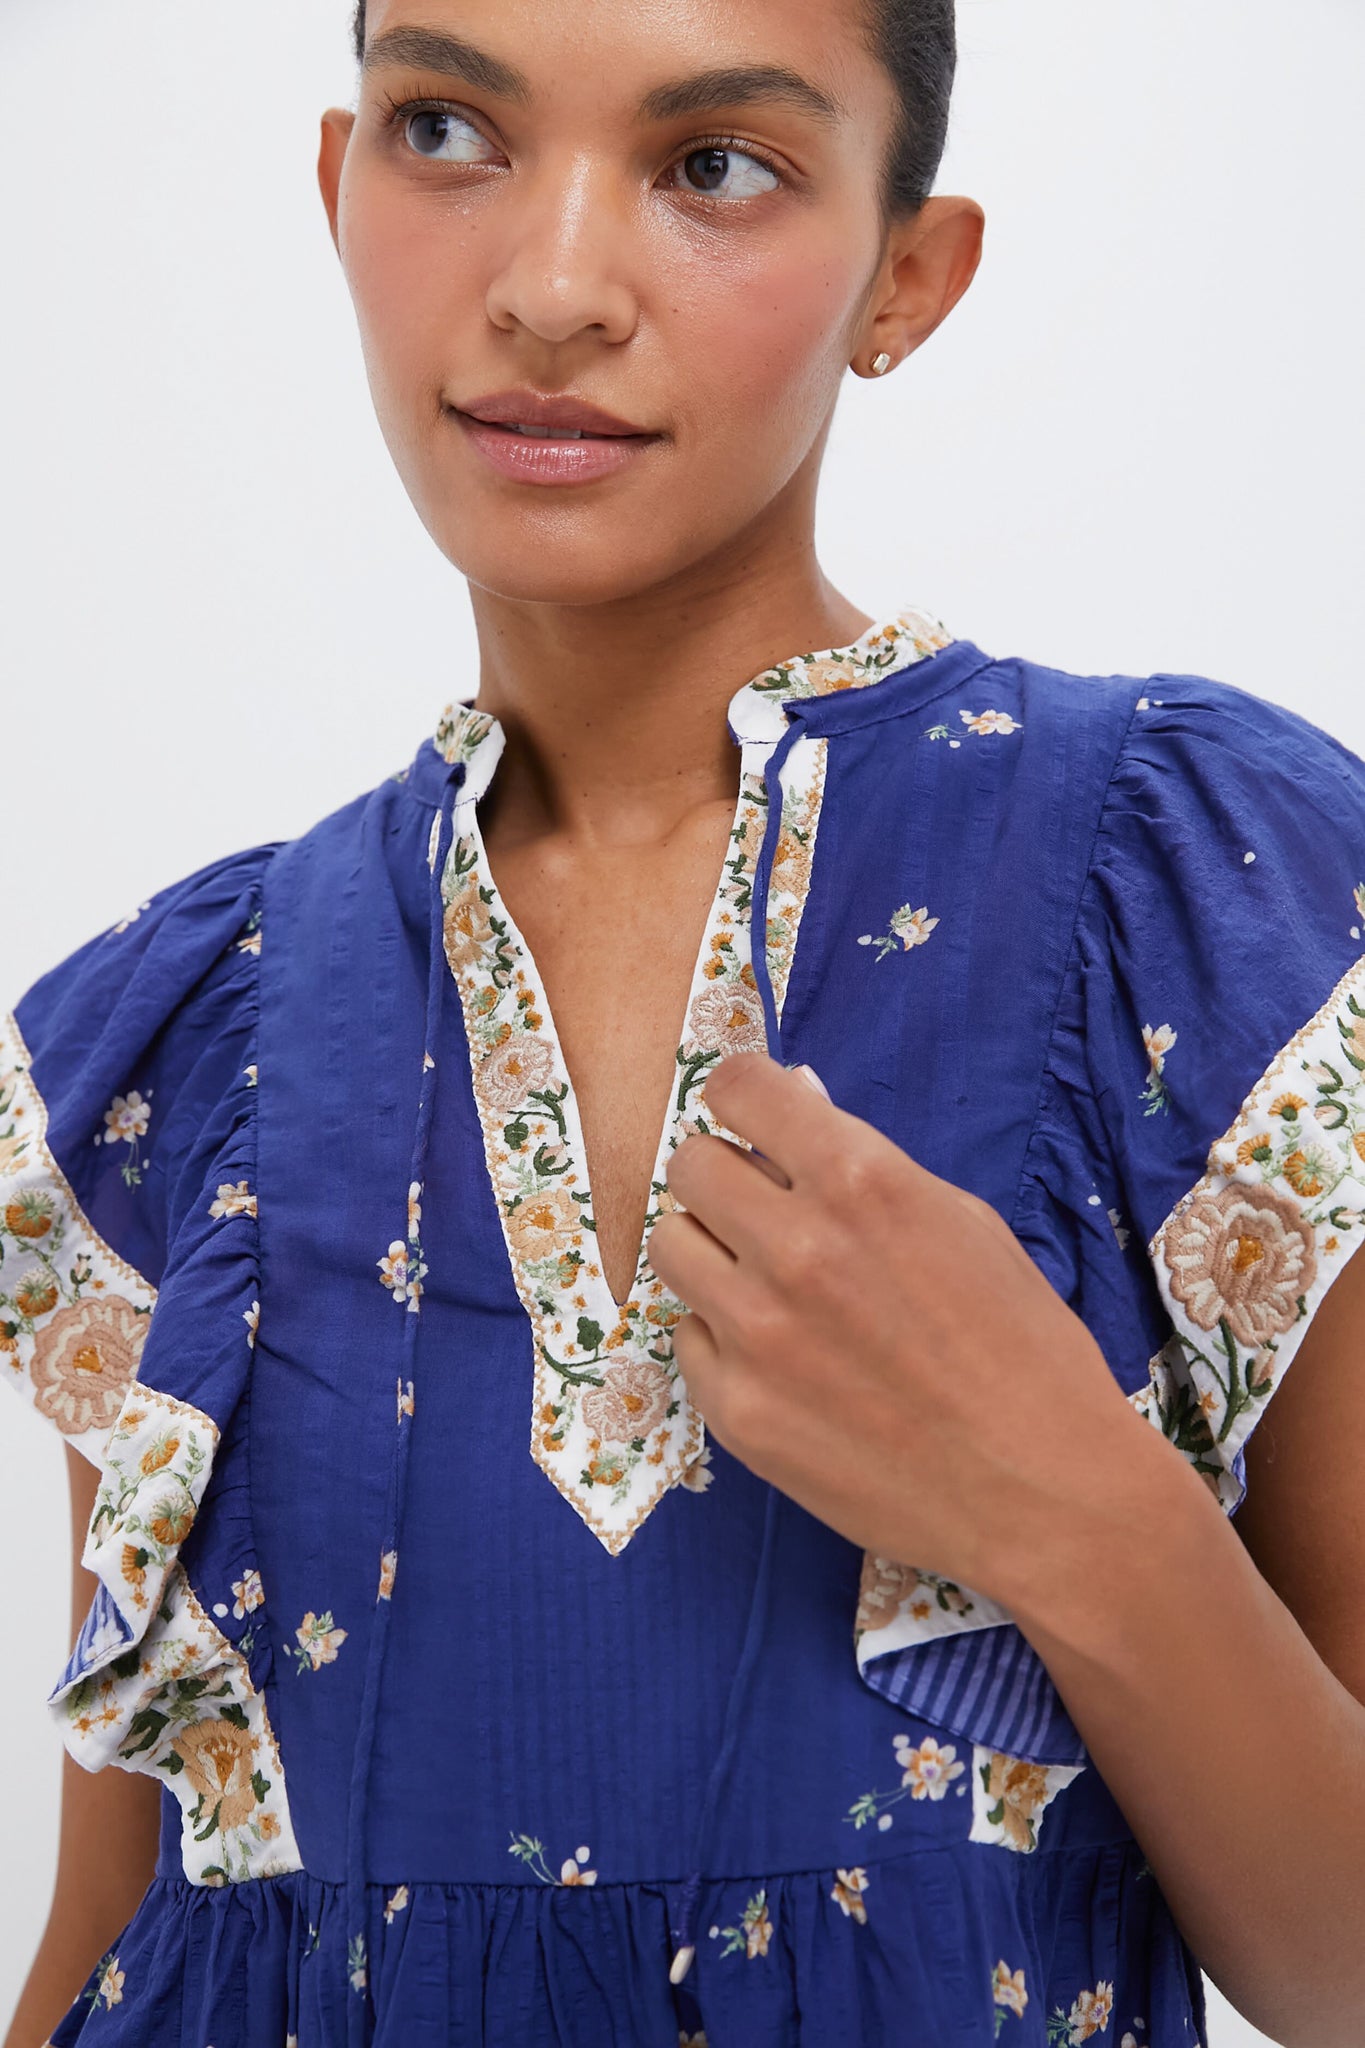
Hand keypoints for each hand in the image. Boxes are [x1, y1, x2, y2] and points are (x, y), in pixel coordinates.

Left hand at [646, 1052, 1133, 1602]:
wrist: (1043, 1493)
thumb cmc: (1024, 1350)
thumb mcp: (964, 1224)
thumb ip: (867, 1169)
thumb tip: (798, 1110)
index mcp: (861, 1182)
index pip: (739, 1089)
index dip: (743, 1097)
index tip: (752, 1119)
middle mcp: (795, 1246)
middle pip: (690, 1165)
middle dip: (722, 1173)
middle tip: (758, 1205)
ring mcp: (756, 1333)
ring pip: (671, 1245)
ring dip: (710, 1249)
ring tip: (762, 1280)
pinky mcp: (736, 1410)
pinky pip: (687, 1336)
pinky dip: (720, 1335)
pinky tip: (779, 1357)